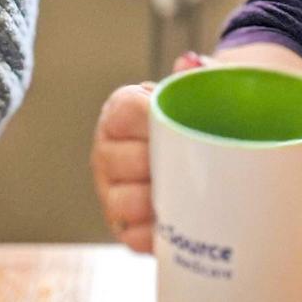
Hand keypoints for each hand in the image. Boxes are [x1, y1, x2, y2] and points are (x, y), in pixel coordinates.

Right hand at [90, 51, 206, 251]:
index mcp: (118, 111)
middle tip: (195, 167)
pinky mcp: (120, 226)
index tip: (183, 130)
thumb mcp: (193, 91)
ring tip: (188, 197)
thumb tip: (191, 63)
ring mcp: (109, 190)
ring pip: (125, 203)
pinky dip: (158, 235)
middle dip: (163, 167)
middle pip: (126, 162)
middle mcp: (105, 151)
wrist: (196, 153)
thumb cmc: (193, 118)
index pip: (127, 114)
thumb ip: (193, 75)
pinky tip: (179, 226)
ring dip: (159, 203)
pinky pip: (133, 237)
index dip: (156, 125)